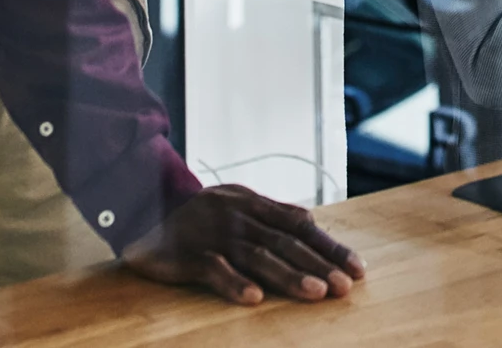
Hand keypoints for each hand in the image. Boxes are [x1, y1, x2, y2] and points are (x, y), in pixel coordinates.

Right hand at [122, 184, 364, 305]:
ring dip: (289, 276)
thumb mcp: (238, 202)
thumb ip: (271, 214)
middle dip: (320, 264)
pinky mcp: (189, 254)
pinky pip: (214, 270)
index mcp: (255, 204)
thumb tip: (310, 224)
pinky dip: (234, 283)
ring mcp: (215, 235)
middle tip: (345, 287)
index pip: (302, 226)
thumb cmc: (201, 213)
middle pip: (286, 242)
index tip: (357, 269)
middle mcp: (240, 217)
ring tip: (316, 293)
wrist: (144, 206)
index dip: (330, 247)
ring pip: (258, 256)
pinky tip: (254, 298)